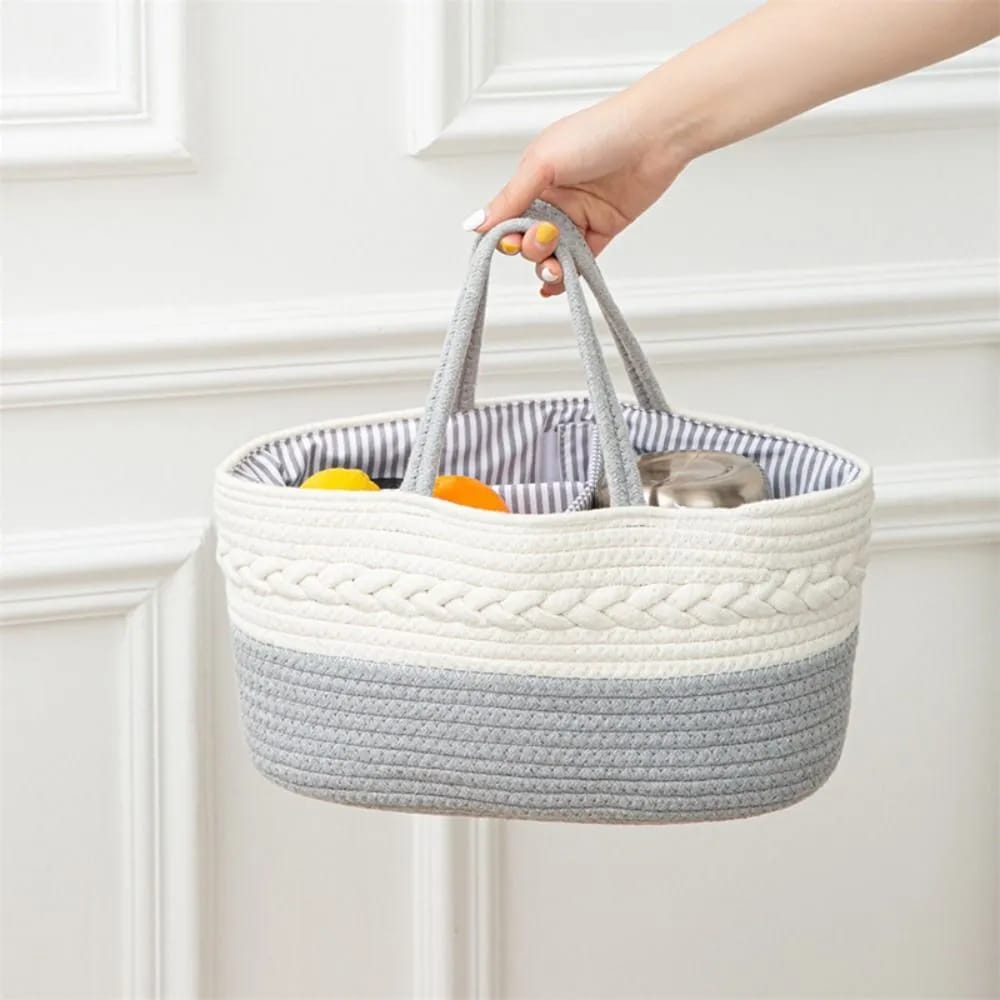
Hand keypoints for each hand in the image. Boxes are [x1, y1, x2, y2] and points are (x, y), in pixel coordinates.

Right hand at [462, 91, 688, 296]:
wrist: (655, 135)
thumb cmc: (600, 134)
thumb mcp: (544, 163)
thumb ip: (510, 198)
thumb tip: (475, 224)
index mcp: (534, 178)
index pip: (508, 217)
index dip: (506, 235)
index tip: (510, 242)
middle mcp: (554, 198)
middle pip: (528, 239)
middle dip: (532, 247)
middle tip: (546, 238)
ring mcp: (578, 215)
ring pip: (553, 253)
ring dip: (548, 265)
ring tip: (555, 267)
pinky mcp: (602, 229)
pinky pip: (580, 260)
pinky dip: (567, 275)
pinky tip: (554, 286)